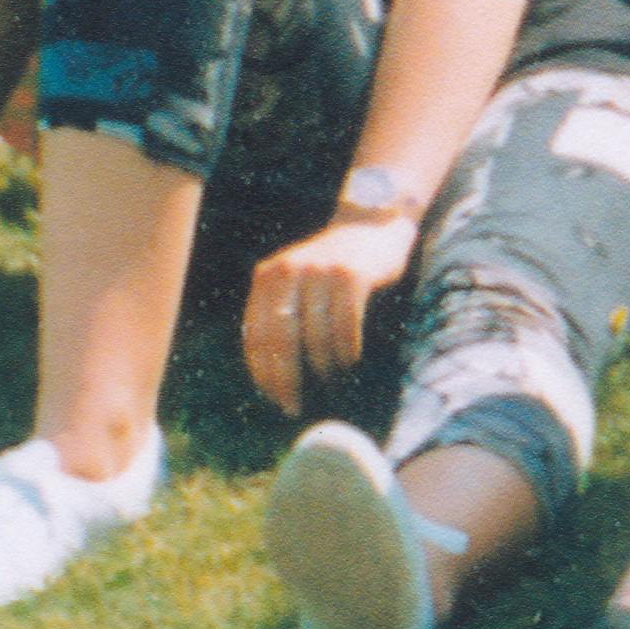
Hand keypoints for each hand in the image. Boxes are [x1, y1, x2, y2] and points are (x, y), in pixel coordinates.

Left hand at [242, 207, 420, 412]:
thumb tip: (272, 375)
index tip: (274, 398)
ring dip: (323, 366)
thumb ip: (281, 312)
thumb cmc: (333, 265)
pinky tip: (350, 361)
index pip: (256, 336)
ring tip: (330, 380)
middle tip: (294, 405)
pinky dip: (347, 349)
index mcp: (268, 276)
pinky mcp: (352, 275)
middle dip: (287, 379)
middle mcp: (290, 271)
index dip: (263, 373)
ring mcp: (321, 271)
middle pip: (281, 340)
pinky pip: (346, 325)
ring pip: (316, 336)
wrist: (374, 223)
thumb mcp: (296, 280)